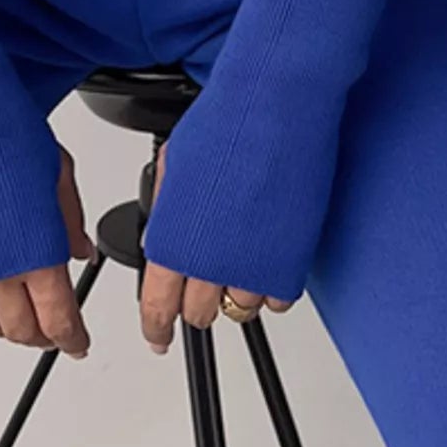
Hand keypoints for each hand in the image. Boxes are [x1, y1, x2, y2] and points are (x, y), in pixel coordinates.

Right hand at [0, 144, 96, 354]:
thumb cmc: (1, 128)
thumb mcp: (57, 171)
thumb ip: (69, 220)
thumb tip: (79, 250)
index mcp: (37, 253)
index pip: (59, 320)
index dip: (72, 339)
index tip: (78, 344)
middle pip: (21, 331)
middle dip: (41, 337)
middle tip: (51, 331)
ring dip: (4, 326)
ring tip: (16, 314)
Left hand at [138, 139, 294, 353]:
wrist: (274, 108)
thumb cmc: (224, 123)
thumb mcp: (173, 166)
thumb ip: (165, 211)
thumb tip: (162, 236)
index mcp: (173, 241)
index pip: (158, 308)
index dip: (157, 328)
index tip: (159, 338)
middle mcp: (210, 262)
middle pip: (200, 316)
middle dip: (197, 304)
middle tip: (203, 280)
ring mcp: (252, 266)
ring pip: (239, 310)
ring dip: (235, 291)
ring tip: (239, 256)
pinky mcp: (289, 263)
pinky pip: (277, 300)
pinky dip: (270, 287)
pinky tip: (266, 259)